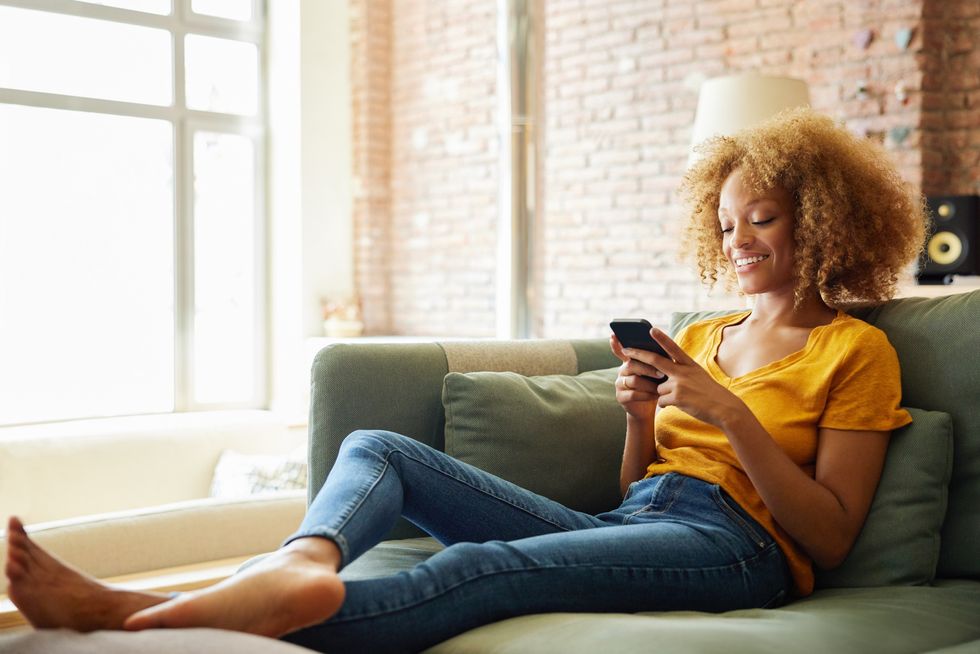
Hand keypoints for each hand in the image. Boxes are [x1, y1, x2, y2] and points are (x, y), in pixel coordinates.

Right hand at [610, 333, 664, 420]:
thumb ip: (655, 361)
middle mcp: (622, 371)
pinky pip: (633, 394)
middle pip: (632, 365)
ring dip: (649, 384)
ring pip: (633, 380)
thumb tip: (664, 350)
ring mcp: (619, 384)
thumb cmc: (653, 386)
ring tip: (660, 388)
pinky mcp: (620, 397)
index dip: (616, 344)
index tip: (613, 335)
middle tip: (662, 373)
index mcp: (629, 362)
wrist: (647, 408)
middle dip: (648, 369)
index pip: (621, 351)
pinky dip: (646, 395)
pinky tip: (655, 396)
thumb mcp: (655, 373)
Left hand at [621, 328, 745, 428]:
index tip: (651, 329)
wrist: (725, 409)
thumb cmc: (710, 393)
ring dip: (664, 394)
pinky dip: (667, 404)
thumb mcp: (698, 375)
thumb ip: (681, 372)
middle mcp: (683, 371)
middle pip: (655, 360)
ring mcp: (680, 384)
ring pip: (658, 388)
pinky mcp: (677, 397)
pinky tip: (680, 405)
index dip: (661, 338)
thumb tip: (662, 375)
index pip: (673, 348)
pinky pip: (661, 401)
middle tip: (626, 350)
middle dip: (638, 354)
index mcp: (689, 364)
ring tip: (682, 398)